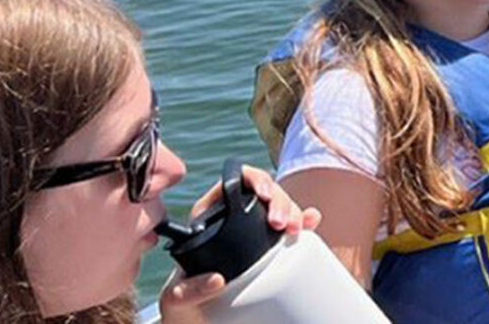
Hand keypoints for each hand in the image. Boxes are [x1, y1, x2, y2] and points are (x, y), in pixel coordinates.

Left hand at [157, 168, 321, 323]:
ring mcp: (254, 232)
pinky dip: (306, 220)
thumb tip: (217, 279)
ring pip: (281, 207)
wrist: (199, 320)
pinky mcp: (271, 246)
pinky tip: (312, 220)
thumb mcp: (176, 298)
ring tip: (296, 227)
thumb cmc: (182, 306)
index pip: (234, 182)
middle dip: (280, 200)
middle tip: (281, 223)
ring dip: (295, 210)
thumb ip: (188, 290)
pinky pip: (292, 227)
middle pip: (264, 192)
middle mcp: (234, 219)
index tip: (264, 194)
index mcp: (209, 216)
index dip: (253, 179)